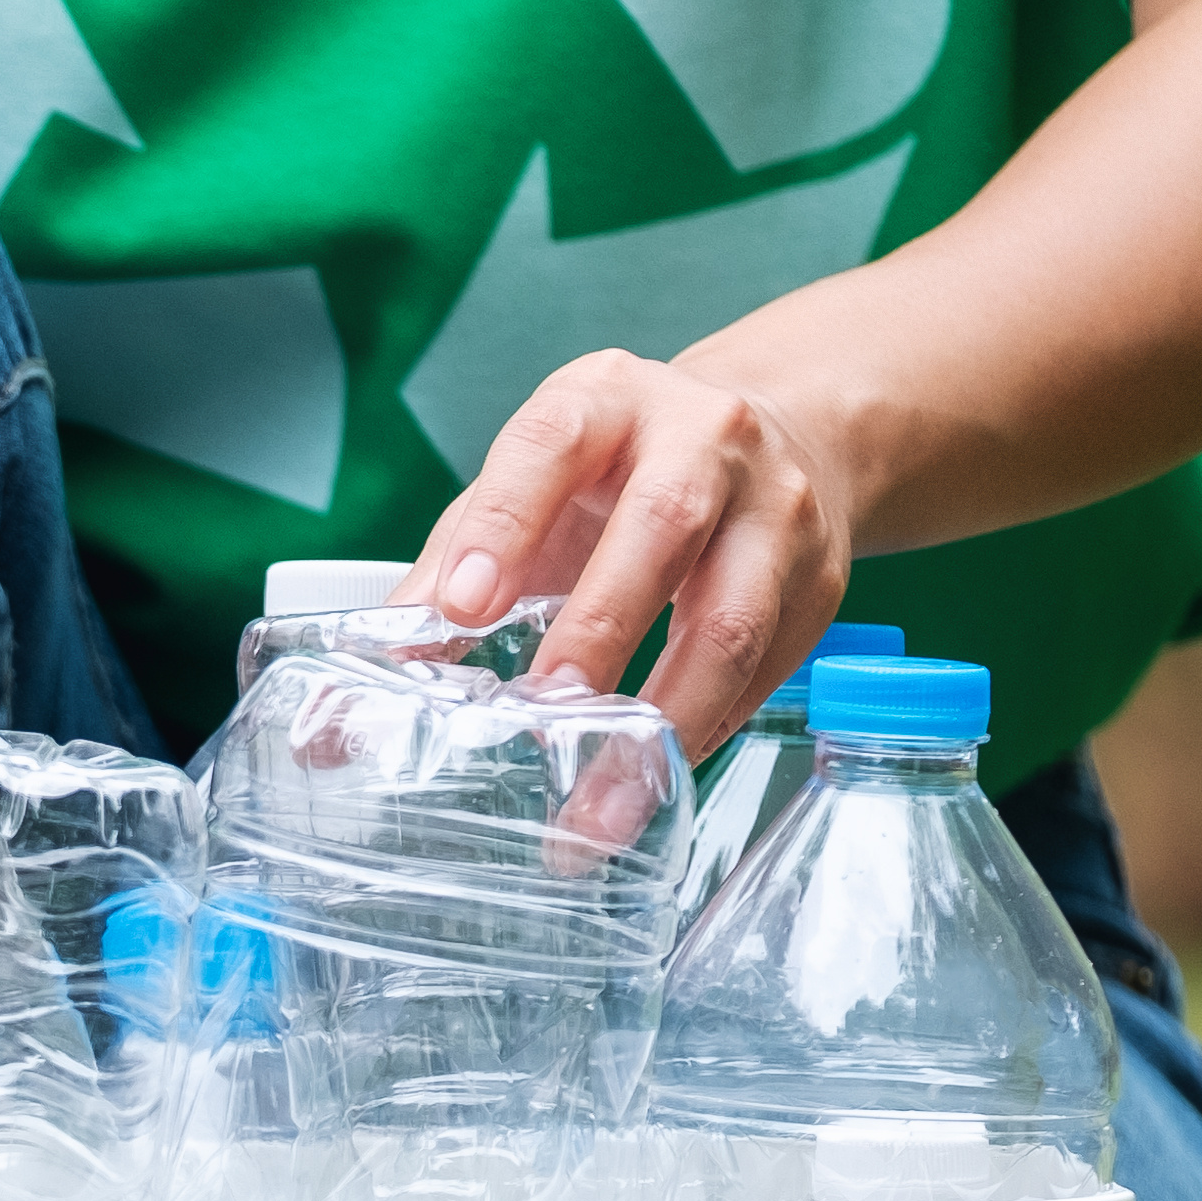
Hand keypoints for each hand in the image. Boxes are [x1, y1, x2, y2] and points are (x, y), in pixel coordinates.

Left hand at [406, 351, 862, 757]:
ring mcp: (777, 506)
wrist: (779, 438)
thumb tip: (381, 667)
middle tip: (546, 717)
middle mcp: (704, 436)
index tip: (463, 610)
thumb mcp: (535, 484)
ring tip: (606, 800)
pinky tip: (658, 775)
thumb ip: (457, 563)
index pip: (551, 444)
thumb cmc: (624, 474)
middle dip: (600, 631)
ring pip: (731, 616)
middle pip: (660, 529)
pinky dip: (709, 728)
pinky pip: (767, 666)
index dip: (504, 524)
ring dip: (666, 716)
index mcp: (608, 400)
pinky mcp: (820, 577)